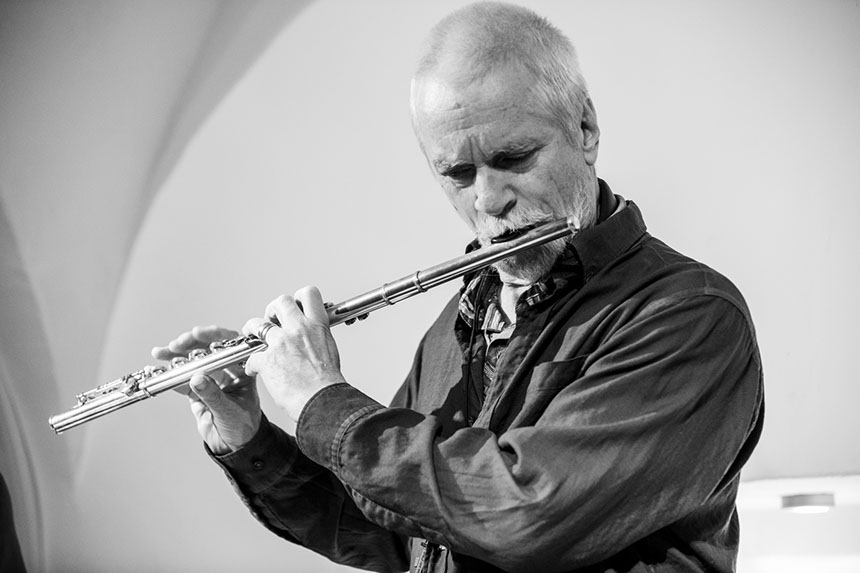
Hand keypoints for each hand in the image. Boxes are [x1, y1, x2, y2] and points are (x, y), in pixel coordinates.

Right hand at [152, 325, 261, 453]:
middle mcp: (227, 371)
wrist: (235, 447)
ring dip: (176, 356)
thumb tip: (197, 378)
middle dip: (191, 344)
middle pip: (208, 349)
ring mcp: (211, 379)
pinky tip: (158, 371)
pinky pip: (183, 379)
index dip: (214, 336)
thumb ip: (213, 395)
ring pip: (193, 361)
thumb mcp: (230, 411)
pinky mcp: (197, 391)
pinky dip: (170, 375)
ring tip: (162, 352)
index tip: (198, 333)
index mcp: (242, 370)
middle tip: (176, 344)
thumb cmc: (244, 428)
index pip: (230, 345)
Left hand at [243, 287, 345, 421]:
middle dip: (272, 310)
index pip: (308, 294)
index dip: (298, 298)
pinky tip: (255, 371)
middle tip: (271, 321)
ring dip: (252, 329)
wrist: (323, 401)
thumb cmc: (328, 384)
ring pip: (256, 324)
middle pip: (280, 302)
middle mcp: (299, 329)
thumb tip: (310, 340)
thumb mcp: (329, 351)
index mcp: (317, 326)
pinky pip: (251, 357)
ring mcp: (281, 343)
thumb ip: (316, 339)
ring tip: (252, 337)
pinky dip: (251, 364)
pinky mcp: (267, 360)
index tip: (294, 308)